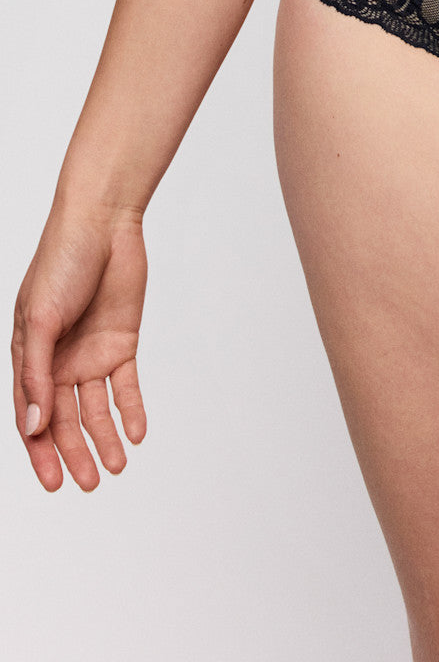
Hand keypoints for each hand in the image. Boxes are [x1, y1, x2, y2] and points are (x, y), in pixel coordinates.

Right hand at [12, 202, 147, 490]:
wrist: (104, 227)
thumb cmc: (61, 264)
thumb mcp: (41, 320)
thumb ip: (37, 374)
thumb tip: (35, 425)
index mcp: (28, 357)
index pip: (32, 415)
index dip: (40, 451)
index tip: (54, 483)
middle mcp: (58, 361)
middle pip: (65, 418)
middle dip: (76, 452)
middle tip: (91, 483)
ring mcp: (90, 353)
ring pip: (96, 408)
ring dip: (106, 437)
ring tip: (117, 467)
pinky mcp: (121, 343)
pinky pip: (127, 385)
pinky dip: (132, 409)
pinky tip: (138, 433)